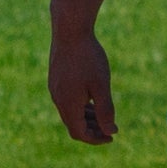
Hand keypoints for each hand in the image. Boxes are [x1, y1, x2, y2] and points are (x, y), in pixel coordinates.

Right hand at [47, 6, 118, 144]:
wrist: (69, 29)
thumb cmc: (89, 57)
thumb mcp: (101, 86)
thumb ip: (105, 111)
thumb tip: (110, 131)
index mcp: (68, 104)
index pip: (80, 133)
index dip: (96, 138)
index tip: (112, 137)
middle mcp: (58, 99)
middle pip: (73, 125)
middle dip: (92, 130)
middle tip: (110, 129)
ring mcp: (54, 88)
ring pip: (69, 113)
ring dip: (86, 118)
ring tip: (102, 116)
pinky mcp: (55, 79)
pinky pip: (66, 101)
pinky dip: (79, 106)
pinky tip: (90, 99)